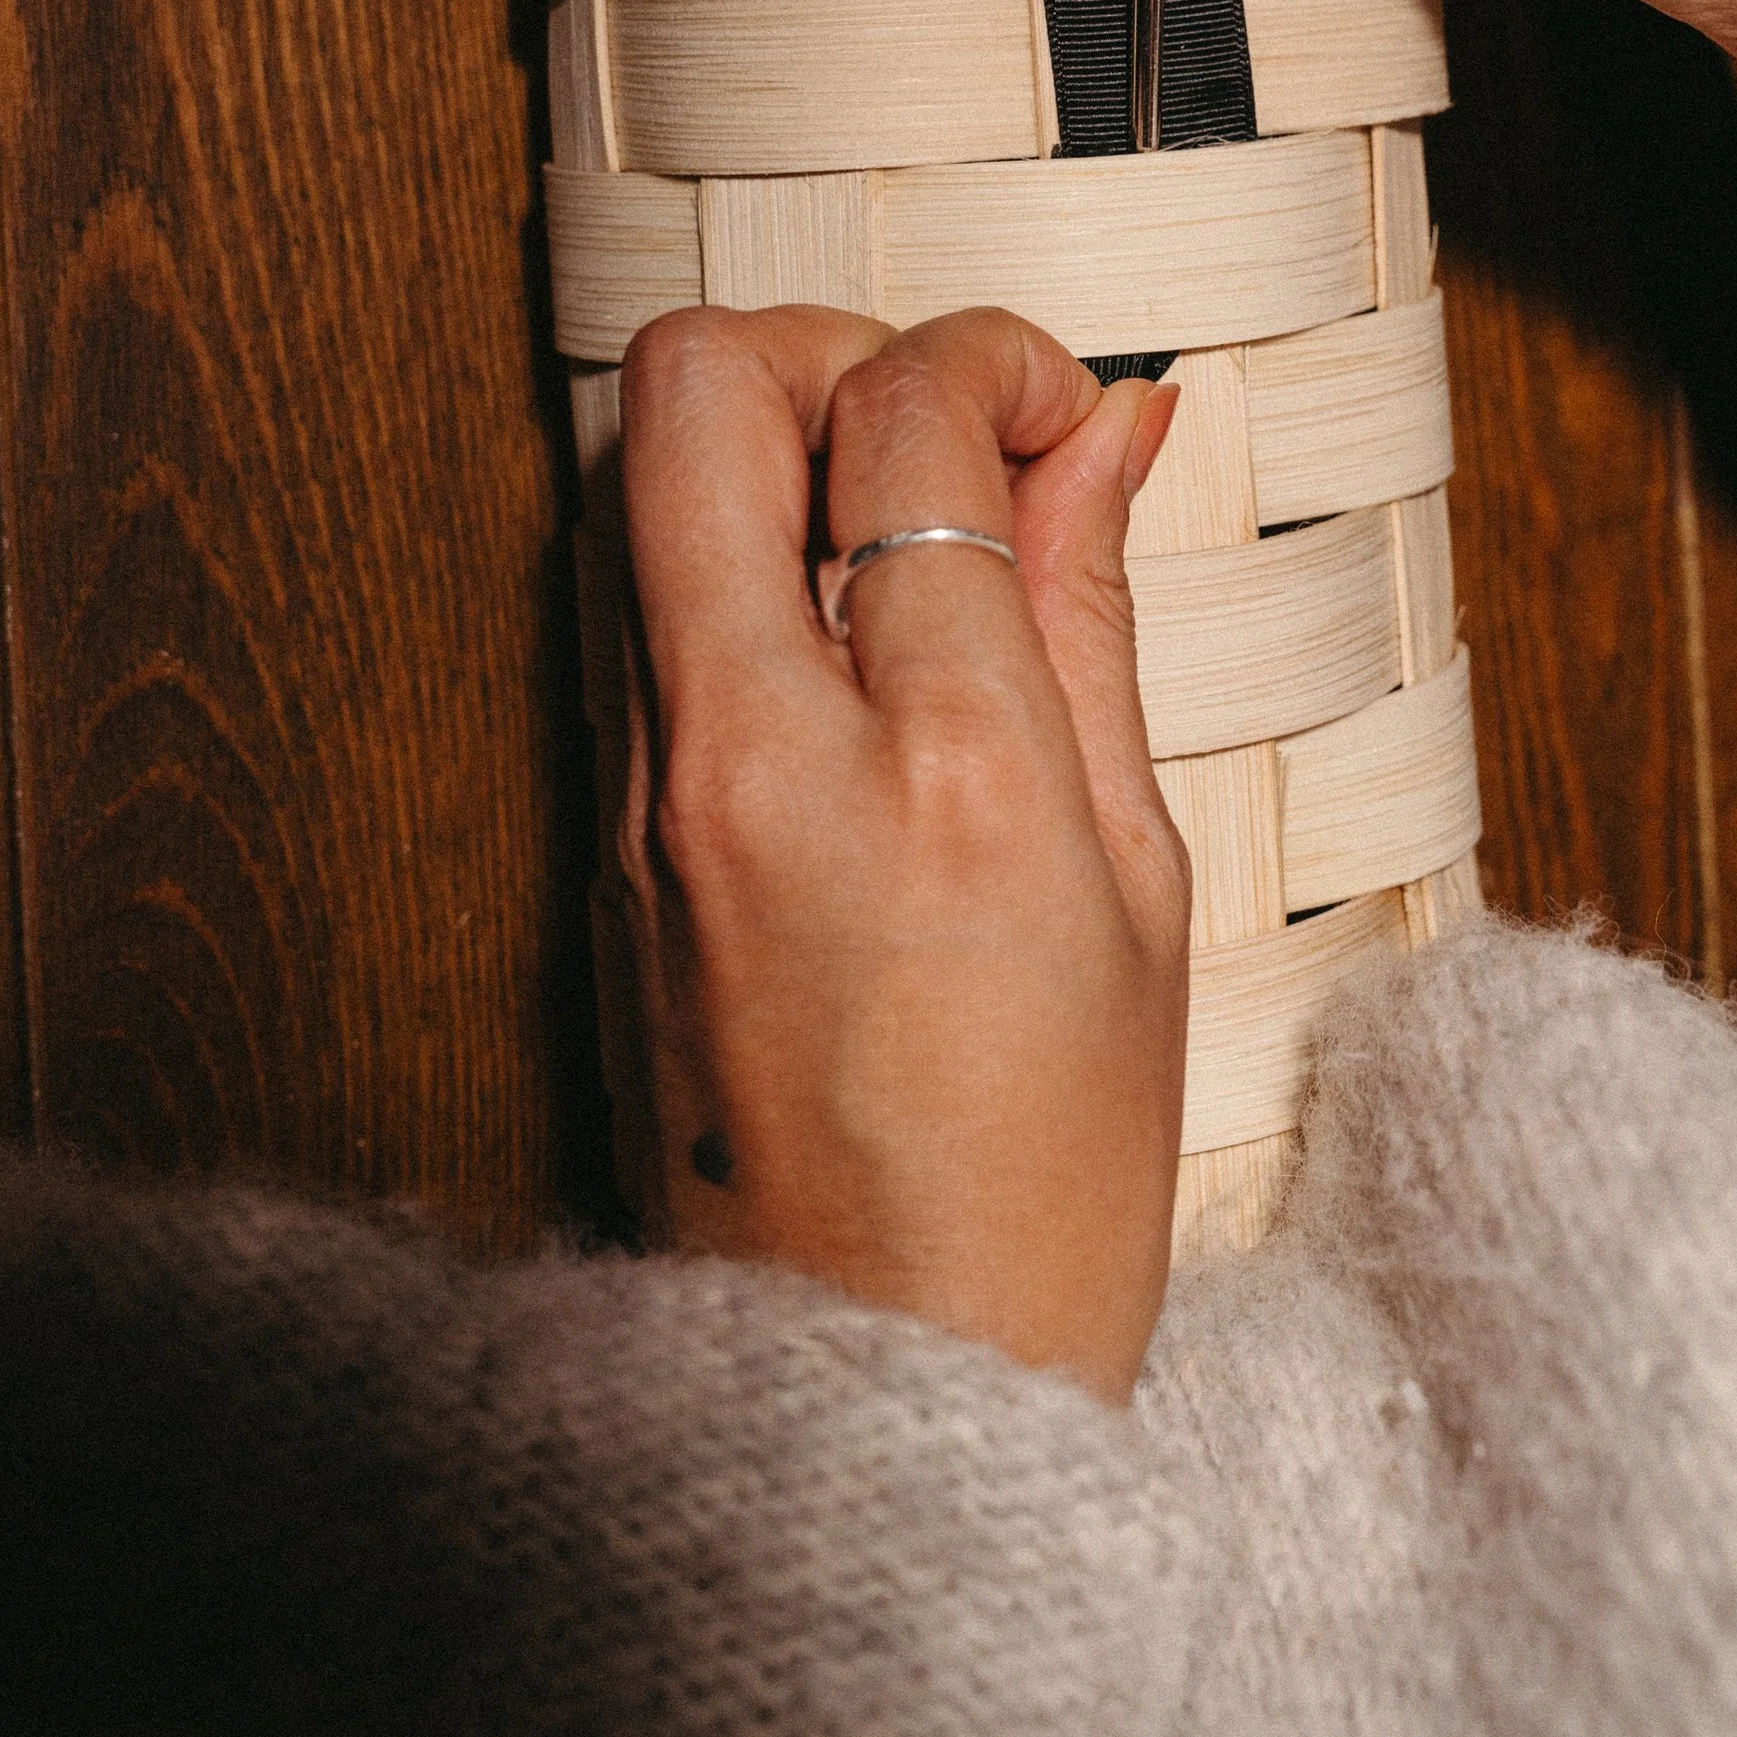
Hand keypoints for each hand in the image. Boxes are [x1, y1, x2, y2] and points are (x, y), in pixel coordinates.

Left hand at [615, 304, 1189, 1400]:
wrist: (876, 1396)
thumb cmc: (1047, 1177)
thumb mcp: (1141, 884)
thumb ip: (1099, 618)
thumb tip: (1114, 427)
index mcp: (950, 771)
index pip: (910, 418)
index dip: (999, 360)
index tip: (1061, 416)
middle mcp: (760, 755)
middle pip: (703, 384)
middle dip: (829, 340)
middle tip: (934, 423)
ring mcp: (648, 799)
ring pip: (633, 475)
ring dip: (763, 439)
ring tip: (890, 530)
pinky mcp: (596, 842)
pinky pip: (626, 607)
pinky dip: (721, 551)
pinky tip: (833, 630)